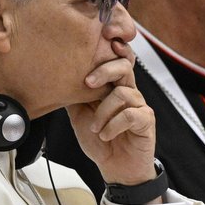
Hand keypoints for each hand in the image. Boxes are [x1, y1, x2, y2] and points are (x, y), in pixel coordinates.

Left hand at [66, 39, 156, 184]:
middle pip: (124, 66)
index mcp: (114, 87)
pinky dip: (114, 125)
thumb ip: (74, 96)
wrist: (116, 169)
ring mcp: (139, 106)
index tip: (104, 36)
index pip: (117, 58)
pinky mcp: (147, 121)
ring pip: (124, 93)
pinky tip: (107, 134)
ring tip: (96, 127)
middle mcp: (129, 92)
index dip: (114, 45)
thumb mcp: (80, 116)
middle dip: (105, 70)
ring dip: (104, 111)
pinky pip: (131, 114)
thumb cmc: (101, 142)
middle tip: (88, 83)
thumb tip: (58, 77)